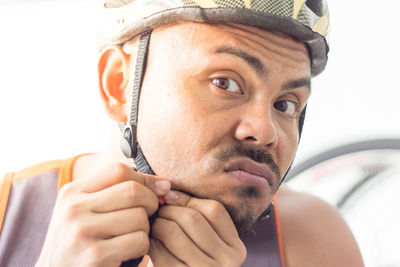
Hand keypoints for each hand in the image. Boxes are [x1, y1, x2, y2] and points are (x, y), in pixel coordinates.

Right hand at [35, 163, 170, 266]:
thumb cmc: (79, 241)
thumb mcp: (85, 210)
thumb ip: (116, 192)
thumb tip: (165, 184)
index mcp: (72, 192)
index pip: (119, 170)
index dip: (145, 179)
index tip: (157, 191)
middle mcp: (74, 209)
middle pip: (132, 191)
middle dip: (151, 202)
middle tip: (150, 215)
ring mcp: (82, 232)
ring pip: (139, 217)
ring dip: (146, 229)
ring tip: (134, 236)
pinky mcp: (95, 256)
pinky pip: (139, 240)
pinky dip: (142, 248)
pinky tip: (129, 252)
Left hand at [148, 191, 246, 266]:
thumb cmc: (195, 263)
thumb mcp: (208, 242)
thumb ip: (196, 217)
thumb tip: (169, 190)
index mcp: (237, 248)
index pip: (213, 210)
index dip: (188, 199)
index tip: (170, 196)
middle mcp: (227, 262)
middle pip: (192, 218)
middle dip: (169, 209)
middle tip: (158, 210)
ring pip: (173, 232)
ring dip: (158, 223)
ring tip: (154, 224)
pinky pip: (159, 252)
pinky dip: (151, 241)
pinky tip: (151, 241)